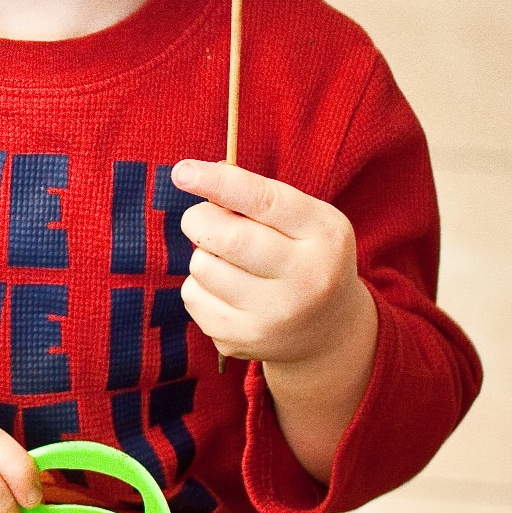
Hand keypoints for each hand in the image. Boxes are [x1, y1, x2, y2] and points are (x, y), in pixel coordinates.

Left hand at [171, 159, 376, 368]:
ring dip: (203, 256)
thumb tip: (193, 177)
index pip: (265, 201)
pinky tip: (229, 293)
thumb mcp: (302, 220)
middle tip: (202, 219)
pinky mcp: (244, 340)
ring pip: (203, 267)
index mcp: (325, 234)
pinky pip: (192, 296)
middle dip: (199, 220)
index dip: (219, 182)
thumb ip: (257, 197)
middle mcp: (308, 278)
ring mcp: (276, 315)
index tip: (182, 171)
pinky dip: (199, 286)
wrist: (329, 329)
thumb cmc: (303, 255)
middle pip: (228, 238)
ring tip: (231, 263)